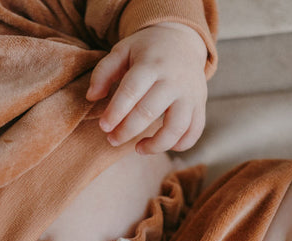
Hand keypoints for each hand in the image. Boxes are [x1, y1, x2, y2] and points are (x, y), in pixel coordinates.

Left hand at [87, 23, 207, 154]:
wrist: (183, 39)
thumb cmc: (146, 50)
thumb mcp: (123, 51)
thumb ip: (104, 72)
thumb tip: (91, 97)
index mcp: (151, 64)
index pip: (131, 91)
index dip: (115, 112)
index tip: (104, 127)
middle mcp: (173, 79)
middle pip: (149, 112)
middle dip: (127, 131)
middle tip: (112, 140)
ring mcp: (190, 94)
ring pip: (176, 127)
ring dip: (155, 145)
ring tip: (138, 148)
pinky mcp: (200, 105)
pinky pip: (194, 132)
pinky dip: (180, 145)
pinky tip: (162, 145)